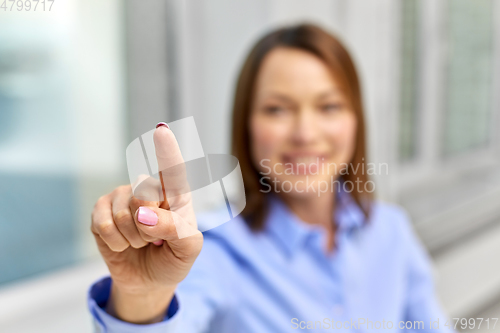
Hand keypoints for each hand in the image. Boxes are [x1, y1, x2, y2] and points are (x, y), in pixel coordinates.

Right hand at [90, 124, 202, 323]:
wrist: (148, 280)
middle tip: (155, 238)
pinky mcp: (101, 209)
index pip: (173, 170)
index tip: (161, 131)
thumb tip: (144, 215)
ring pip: (124, 215)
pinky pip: (104, 225)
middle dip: (149, 226)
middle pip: (143, 194)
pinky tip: (122, 243)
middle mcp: (149, 188)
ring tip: (140, 241)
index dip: (166, 150)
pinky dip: (116, 242)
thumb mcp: (187, 250)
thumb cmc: (172, 258)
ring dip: (133, 238)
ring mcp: (123, 196)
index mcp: (177, 193)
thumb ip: (175, 229)